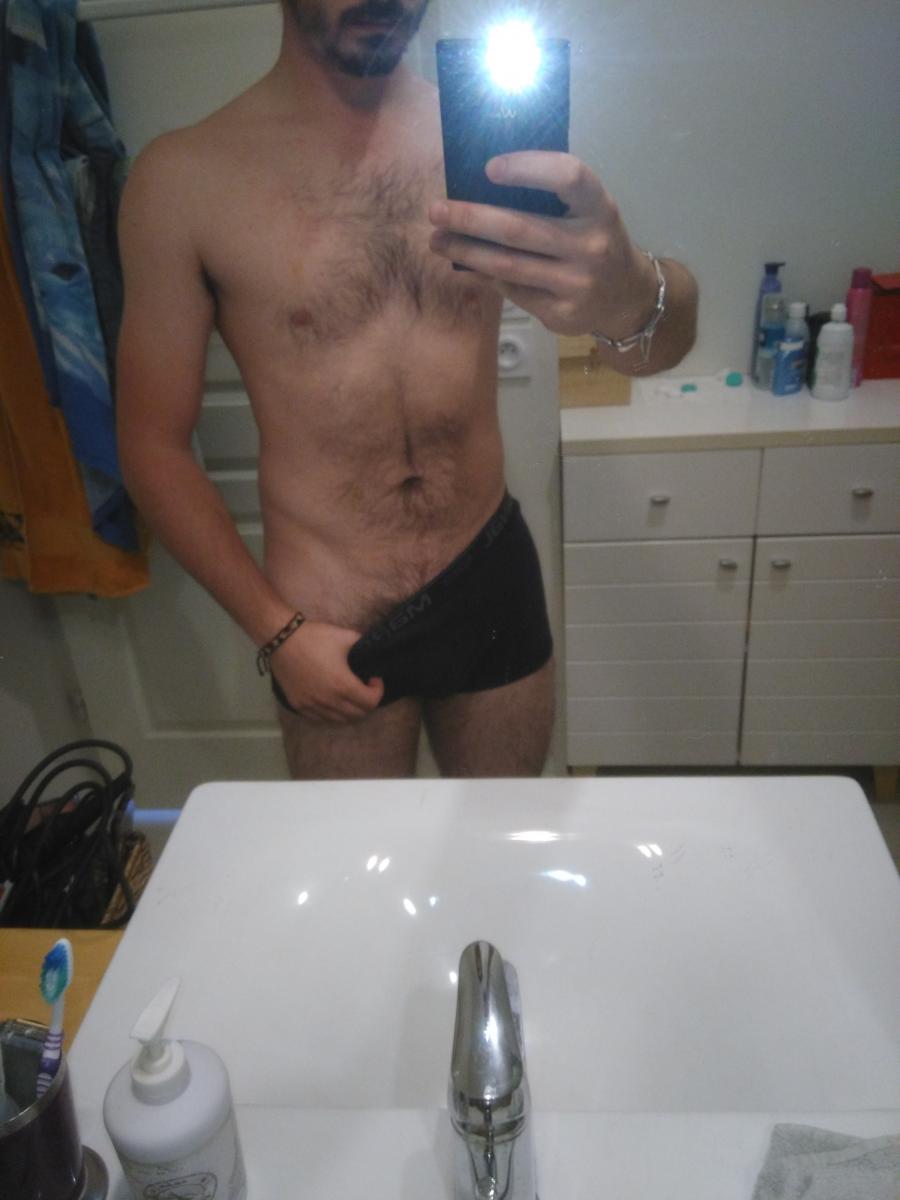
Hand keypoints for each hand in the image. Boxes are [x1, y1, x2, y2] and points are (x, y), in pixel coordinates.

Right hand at [270, 620, 383, 722]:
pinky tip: (332, 700)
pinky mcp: (299, 706)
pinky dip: (332, 713)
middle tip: (364, 688)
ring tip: (349, 695)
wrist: (282, 639)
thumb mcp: (346, 637)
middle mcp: (329, 701)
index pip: (371, 702)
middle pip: (358, 715)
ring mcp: (312, 706)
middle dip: (367, 702)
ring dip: (350, 710)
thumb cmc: (315, 637)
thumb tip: (372, 651)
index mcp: (343, 685)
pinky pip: (321, 718)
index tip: (373, 679)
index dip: (378, 691)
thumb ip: (363, 646)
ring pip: (340, 720)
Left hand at [428, 151, 657, 339]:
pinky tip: (467, 266)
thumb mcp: (589, 211)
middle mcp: (591, 245)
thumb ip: (552, 198)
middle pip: (519, 228)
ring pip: (508, 266)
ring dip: (466, 251)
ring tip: (438, 240)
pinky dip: (485, 276)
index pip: (568, 176)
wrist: (625, 296)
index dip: (528, 168)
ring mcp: (576, 284)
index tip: (488, 168)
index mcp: (599, 207)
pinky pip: (513, 291)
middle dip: (470, 218)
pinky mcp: (562, 314)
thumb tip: (483, 186)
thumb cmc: (595, 239)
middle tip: (436, 210)